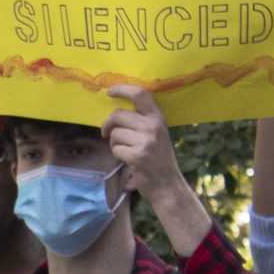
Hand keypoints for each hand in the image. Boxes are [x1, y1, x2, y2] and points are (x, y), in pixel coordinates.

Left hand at [100, 85, 190, 204]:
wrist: (167, 183)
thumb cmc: (158, 158)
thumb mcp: (156, 133)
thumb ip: (141, 121)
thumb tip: (115, 112)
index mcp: (158, 118)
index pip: (140, 94)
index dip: (122, 89)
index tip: (110, 91)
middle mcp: (153, 126)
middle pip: (118, 115)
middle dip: (108, 124)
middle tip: (106, 133)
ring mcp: (146, 141)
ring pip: (115, 134)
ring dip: (114, 143)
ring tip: (126, 150)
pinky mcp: (137, 156)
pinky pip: (115, 149)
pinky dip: (117, 155)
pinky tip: (128, 160)